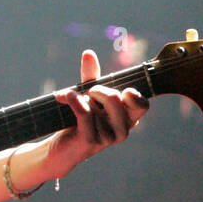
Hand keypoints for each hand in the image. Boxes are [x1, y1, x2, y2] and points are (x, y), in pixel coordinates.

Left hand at [50, 49, 149, 175]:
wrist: (59, 148)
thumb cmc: (79, 121)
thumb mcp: (87, 96)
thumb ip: (91, 76)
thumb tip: (88, 53)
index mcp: (128, 119)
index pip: (142, 105)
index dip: (132, 94)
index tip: (119, 90)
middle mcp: (122, 130)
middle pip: (116, 99)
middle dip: (98, 90)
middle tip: (88, 93)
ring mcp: (107, 138)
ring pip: (96, 106)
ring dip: (81, 99)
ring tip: (73, 103)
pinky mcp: (90, 141)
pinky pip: (84, 113)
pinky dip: (74, 101)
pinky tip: (65, 96)